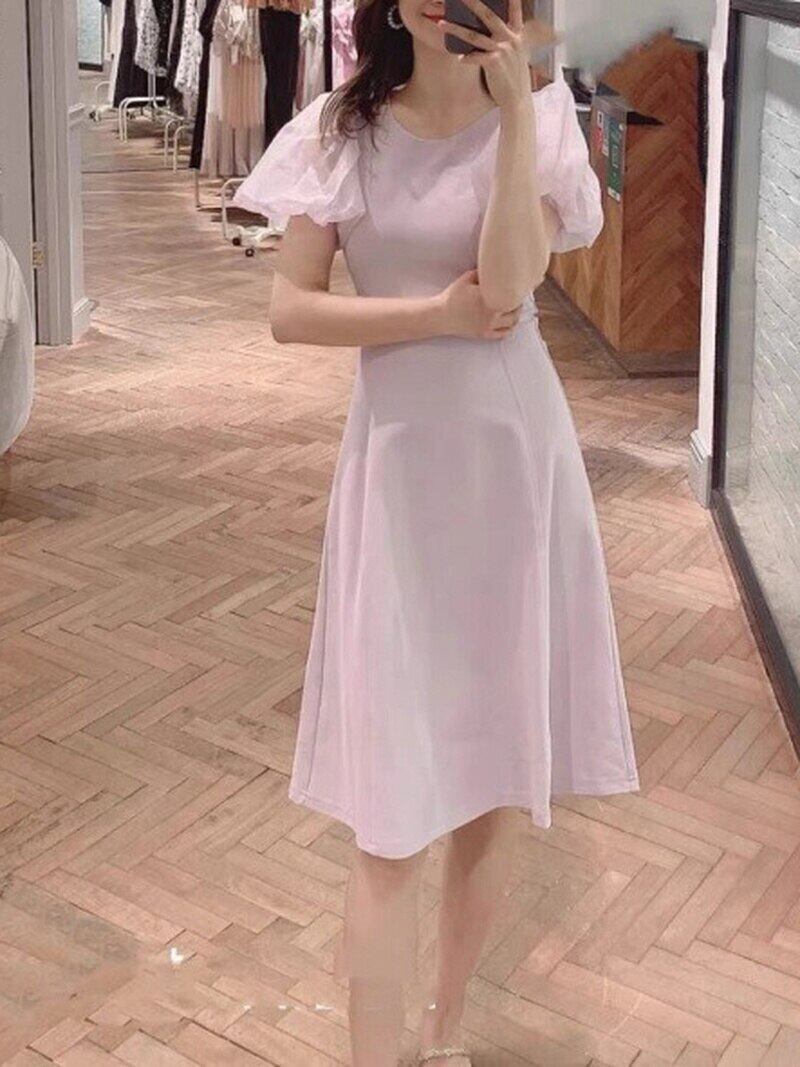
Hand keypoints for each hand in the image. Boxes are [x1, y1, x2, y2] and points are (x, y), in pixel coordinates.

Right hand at [436, 269, 522, 338]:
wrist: (442, 315)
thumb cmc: (453, 296)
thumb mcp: (467, 278)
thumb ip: (483, 272)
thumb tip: (496, 268)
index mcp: (489, 297)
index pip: (511, 294)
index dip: (518, 290)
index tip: (519, 286)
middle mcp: (492, 313)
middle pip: (515, 309)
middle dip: (518, 302)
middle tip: (518, 296)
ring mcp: (489, 325)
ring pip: (512, 322)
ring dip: (516, 315)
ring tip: (515, 309)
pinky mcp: (484, 334)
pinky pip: (503, 334)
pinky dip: (510, 328)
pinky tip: (510, 323)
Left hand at [438, 0, 555, 108]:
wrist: (517, 99)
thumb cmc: (513, 78)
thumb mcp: (516, 55)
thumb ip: (507, 39)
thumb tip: (491, 32)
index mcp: (517, 34)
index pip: (514, 10)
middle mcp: (510, 38)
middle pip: (488, 15)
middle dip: (473, 2)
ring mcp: (503, 49)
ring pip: (474, 35)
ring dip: (455, 29)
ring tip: (441, 24)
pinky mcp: (495, 62)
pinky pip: (475, 56)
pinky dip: (466, 57)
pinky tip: (458, 57)